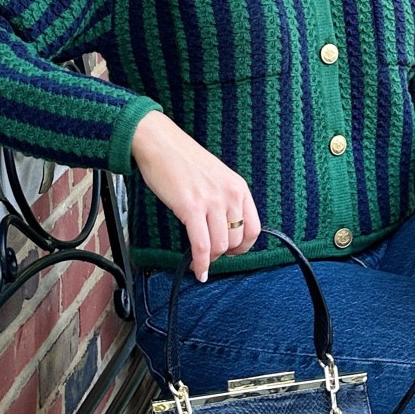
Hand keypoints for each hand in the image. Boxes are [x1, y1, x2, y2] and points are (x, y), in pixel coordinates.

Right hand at [129, 111, 259, 281]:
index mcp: (239, 187)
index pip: (254, 228)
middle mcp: (230, 194)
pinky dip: (200, 262)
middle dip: (223, 254)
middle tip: (210, 256)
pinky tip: (197, 269)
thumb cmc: (183, 160)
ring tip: (200, 261)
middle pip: (237, 241)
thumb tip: (223, 229)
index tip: (232, 252)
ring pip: (220, 246)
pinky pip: (201, 245)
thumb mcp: (216, 177)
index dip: (244, 247)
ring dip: (210, 259)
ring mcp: (212, 201)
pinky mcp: (191, 207)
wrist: (160, 143)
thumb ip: (224, 199)